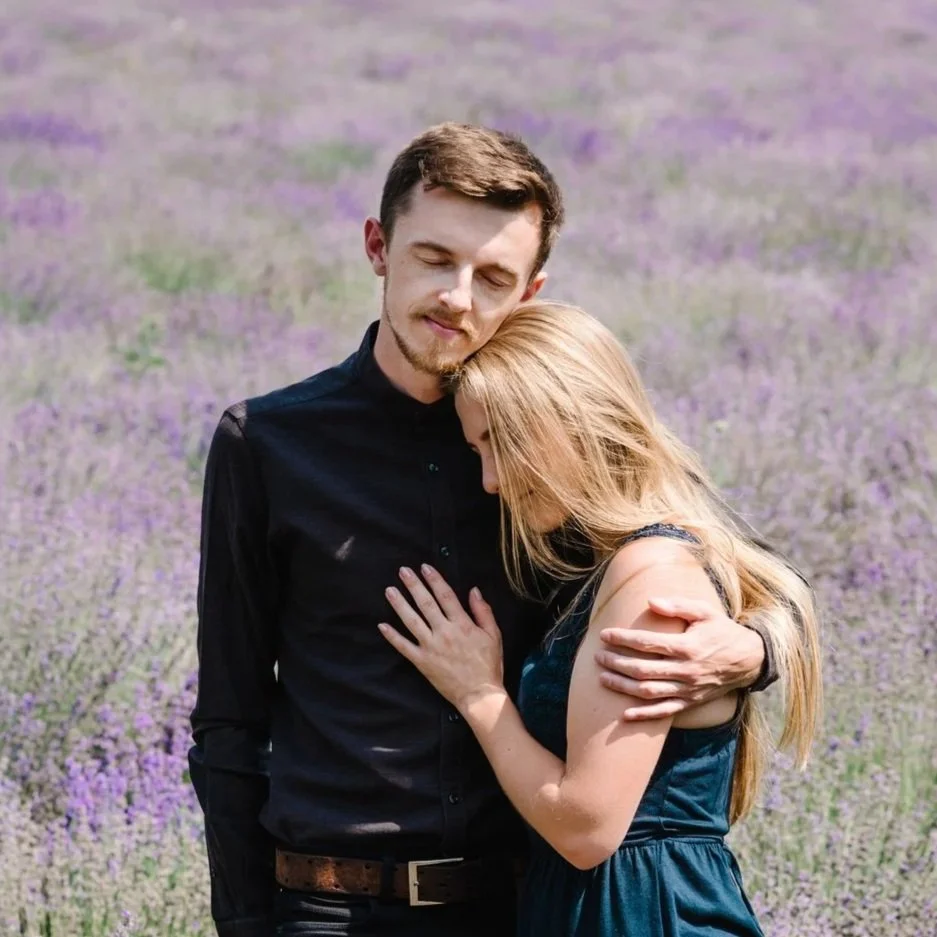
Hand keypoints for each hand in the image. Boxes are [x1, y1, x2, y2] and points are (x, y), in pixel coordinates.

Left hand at [378, 564, 504, 710]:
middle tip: (402, 571)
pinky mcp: (422, 662)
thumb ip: (483, 611)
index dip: (434, 579)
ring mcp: (431, 647)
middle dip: (413, 585)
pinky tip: (382, 625)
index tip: (425, 567)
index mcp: (462, 624)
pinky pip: (404, 647)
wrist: (480, 695)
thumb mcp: (494, 635)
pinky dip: (392, 636)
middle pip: (426, 603)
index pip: (446, 595)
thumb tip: (474, 590)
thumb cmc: (489, 665)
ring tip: (389, 591)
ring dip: (399, 605)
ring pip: (412, 621)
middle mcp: (444, 632)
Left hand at [594, 597, 764, 720]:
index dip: (623, 639)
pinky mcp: (690, 702)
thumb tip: (651, 601)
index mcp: (687, 647)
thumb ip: (678, 606)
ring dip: (623, 686)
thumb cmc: (722, 631)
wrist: (749, 660)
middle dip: (616, 662)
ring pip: (649, 692)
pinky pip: (664, 712)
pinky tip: (624, 714)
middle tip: (598, 656)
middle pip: (643, 669)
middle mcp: (686, 671)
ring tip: (603, 677)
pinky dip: (643, 715)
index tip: (605, 634)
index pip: (647, 644)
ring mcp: (687, 690)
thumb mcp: (705, 612)